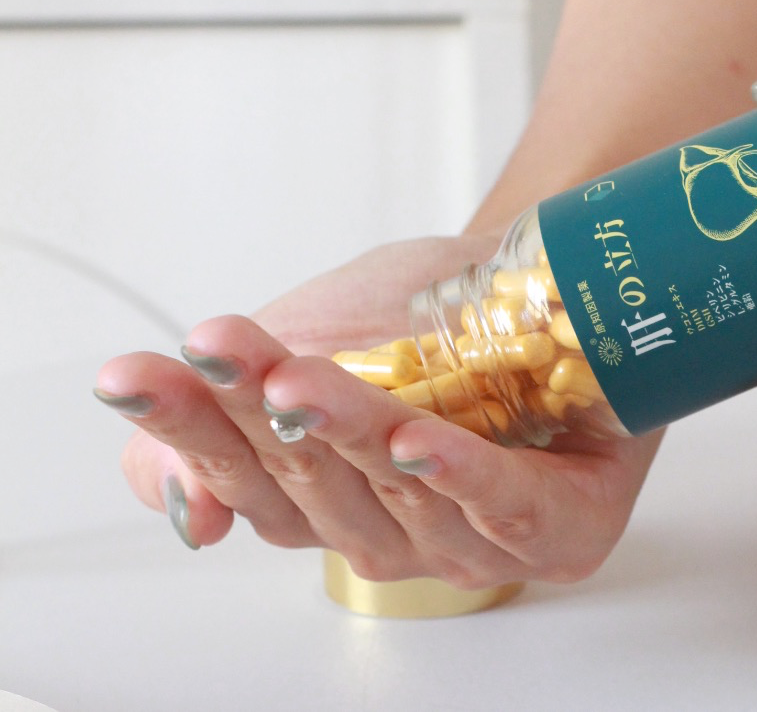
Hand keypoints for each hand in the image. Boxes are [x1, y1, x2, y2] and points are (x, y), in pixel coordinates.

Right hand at [95, 237, 660, 585]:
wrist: (548, 281)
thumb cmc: (432, 321)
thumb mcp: (312, 344)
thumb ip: (232, 416)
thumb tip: (180, 508)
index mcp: (329, 500)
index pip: (244, 477)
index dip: (187, 427)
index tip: (131, 374)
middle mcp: (396, 530)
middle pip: (315, 485)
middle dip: (260, 416)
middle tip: (221, 352)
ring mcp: (477, 539)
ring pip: (402, 493)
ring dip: (350, 435)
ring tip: (303, 381)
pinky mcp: (560, 528)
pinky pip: (507, 508)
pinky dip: (459, 477)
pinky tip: (417, 443)